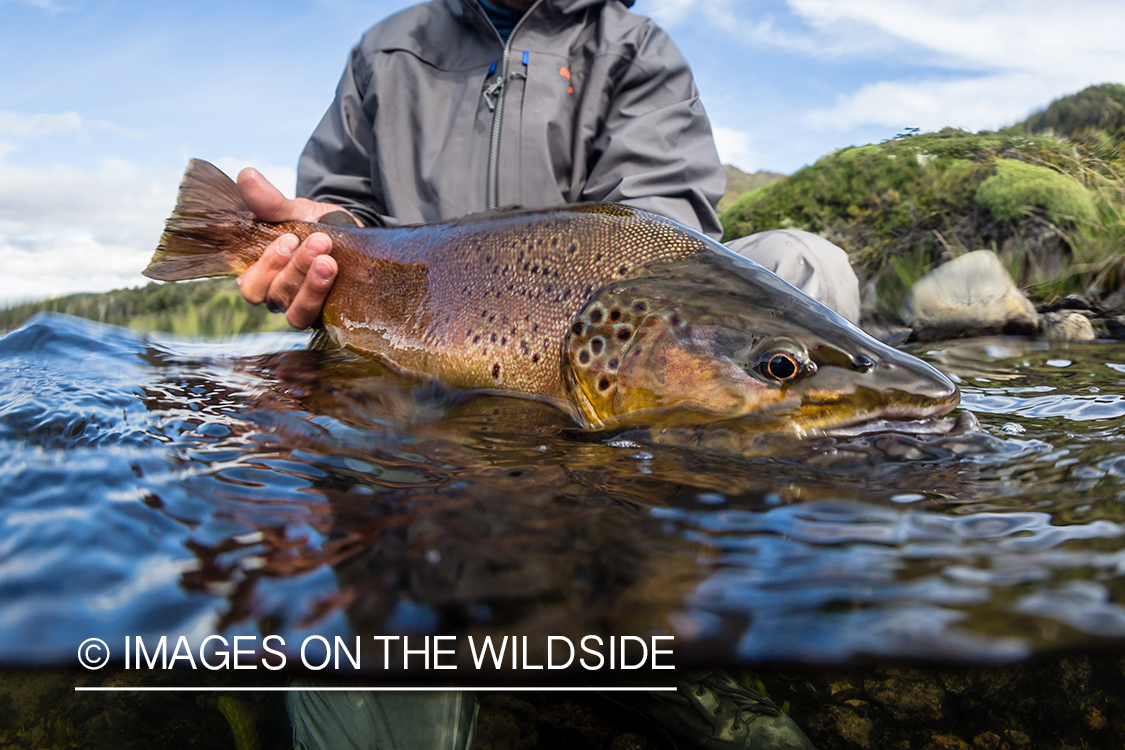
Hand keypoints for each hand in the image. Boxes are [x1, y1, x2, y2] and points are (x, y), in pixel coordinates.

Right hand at [235, 167, 356, 329]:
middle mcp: (280, 297)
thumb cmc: (316, 225)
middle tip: (319, 242)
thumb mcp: (294, 211)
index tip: (288, 238)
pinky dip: (328, 297)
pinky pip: (323, 317)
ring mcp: (305, 308)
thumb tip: (246, 175)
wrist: (354, 235)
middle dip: (296, 269)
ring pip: (298, 312)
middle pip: (276, 296)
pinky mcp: (329, 315)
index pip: (250, 287)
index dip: (265, 267)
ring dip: (312, 285)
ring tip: (329, 261)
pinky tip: (340, 277)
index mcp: (264, 276)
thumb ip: (269, 202)